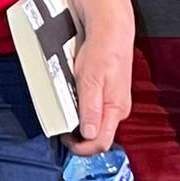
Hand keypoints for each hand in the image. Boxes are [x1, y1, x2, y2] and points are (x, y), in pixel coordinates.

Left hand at [61, 21, 133, 156]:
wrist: (111, 32)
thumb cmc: (102, 52)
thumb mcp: (91, 80)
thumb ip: (91, 108)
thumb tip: (89, 134)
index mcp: (116, 109)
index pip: (102, 143)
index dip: (83, 148)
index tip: (65, 141)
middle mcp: (117, 109)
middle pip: (99, 135)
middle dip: (80, 136)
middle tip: (62, 127)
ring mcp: (114, 101)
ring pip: (96, 123)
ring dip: (80, 122)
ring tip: (65, 111)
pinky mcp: (109, 93)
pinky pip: (96, 110)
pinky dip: (83, 110)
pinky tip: (74, 100)